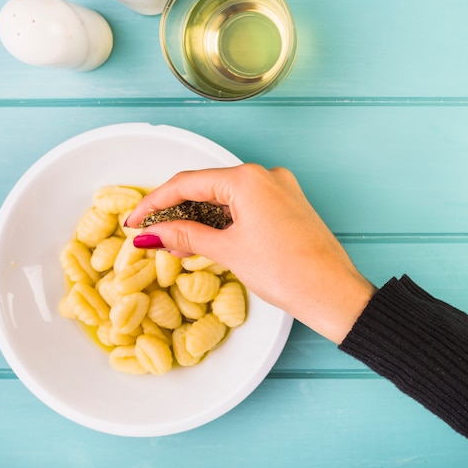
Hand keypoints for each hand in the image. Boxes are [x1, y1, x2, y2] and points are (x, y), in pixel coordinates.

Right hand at [126, 164, 374, 342]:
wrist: (332, 292)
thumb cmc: (286, 271)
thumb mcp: (228, 251)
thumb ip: (186, 235)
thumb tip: (153, 233)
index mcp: (248, 179)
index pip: (188, 183)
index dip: (155, 203)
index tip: (135, 221)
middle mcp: (266, 175)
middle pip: (206, 187)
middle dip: (177, 211)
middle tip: (152, 235)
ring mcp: (280, 188)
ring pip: (226, 197)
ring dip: (199, 218)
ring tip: (174, 243)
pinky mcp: (287, 204)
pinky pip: (245, 205)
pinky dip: (223, 220)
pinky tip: (205, 239)